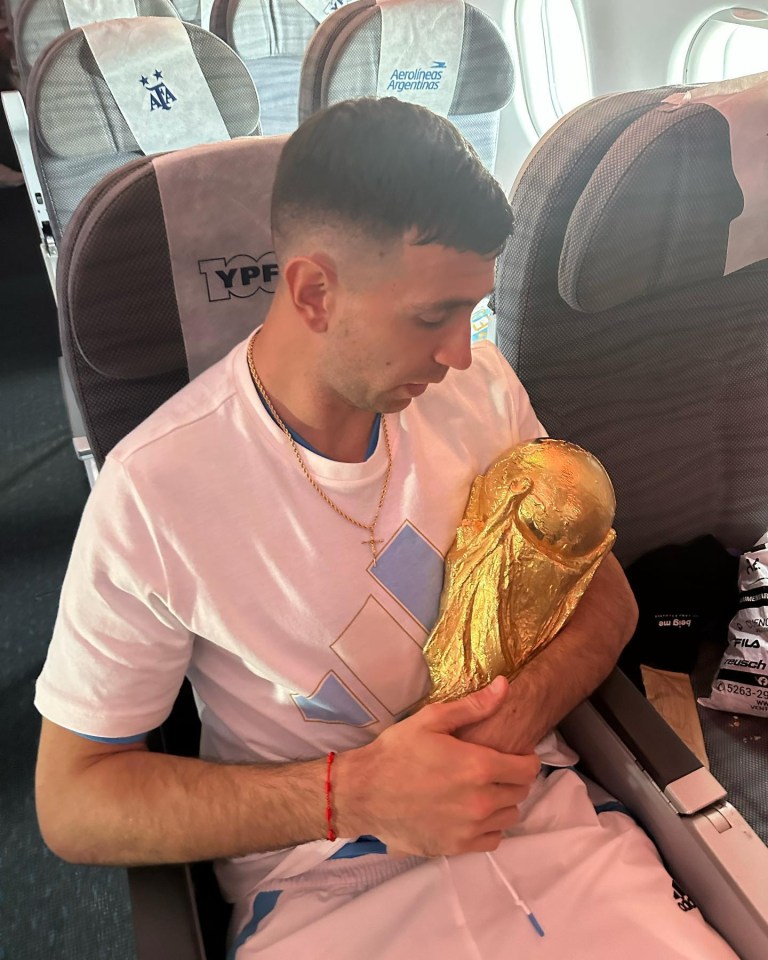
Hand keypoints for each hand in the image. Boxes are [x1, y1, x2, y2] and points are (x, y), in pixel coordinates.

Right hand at [333, 677, 540, 857]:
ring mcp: (470, 828)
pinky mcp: (457, 847)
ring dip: (503, 803)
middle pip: (521, 792)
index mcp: (480, 767)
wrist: (364, 793)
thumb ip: (473, 706)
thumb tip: (505, 686)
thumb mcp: (432, 719)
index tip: (515, 754)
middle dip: (513, 778)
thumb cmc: (397, 752)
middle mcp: (481, 801)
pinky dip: (489, 827)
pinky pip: (493, 840)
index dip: (526, 759)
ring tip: (483, 791)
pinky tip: (472, 813)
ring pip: (510, 817)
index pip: (528, 769)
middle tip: (495, 769)